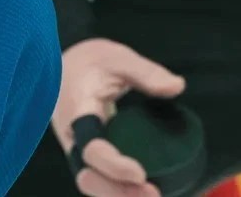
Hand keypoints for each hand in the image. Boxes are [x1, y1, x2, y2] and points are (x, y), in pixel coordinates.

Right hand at [53, 38, 186, 196]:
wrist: (64, 66)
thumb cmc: (90, 61)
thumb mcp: (118, 58)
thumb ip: (146, 73)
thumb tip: (177, 86)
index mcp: (77, 112)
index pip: (91, 148)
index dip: (113, 165)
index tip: (140, 173)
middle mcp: (72, 136)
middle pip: (88, 176)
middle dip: (117, 191)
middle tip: (152, 193)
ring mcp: (77, 147)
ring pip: (91, 182)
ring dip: (118, 194)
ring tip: (152, 196)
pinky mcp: (86, 153)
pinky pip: (98, 177)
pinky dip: (116, 189)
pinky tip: (141, 191)